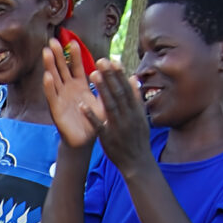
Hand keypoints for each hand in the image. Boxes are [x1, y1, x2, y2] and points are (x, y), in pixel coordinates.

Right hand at [41, 35, 103, 148]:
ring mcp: (60, 98)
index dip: (74, 55)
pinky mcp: (56, 110)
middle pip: (61, 68)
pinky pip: (52, 96)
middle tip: (53, 40)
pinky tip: (47, 77)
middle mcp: (67, 90)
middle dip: (57, 55)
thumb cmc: (94, 120)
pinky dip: (49, 87)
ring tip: (46, 52)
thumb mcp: (105, 101)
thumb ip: (110, 88)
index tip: (73, 41)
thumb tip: (125, 73)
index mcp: (79, 86)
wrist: (85, 140)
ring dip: (49, 66)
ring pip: (54, 79)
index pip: (75, 66)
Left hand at [90, 56, 153, 172]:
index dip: (120, 74)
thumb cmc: (137, 138)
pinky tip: (82, 105)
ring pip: (109, 105)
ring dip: (101, 89)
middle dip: (110, 76)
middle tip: (100, 60)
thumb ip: (136, 98)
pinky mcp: (108, 137)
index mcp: (135, 110)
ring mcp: (118, 126)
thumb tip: (134, 78)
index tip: (113, 60)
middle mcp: (128, 116)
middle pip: (118, 93)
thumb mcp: (140, 117)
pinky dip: (91, 115)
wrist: (136, 162)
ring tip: (92, 74)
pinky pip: (98, 125)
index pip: (127, 89)